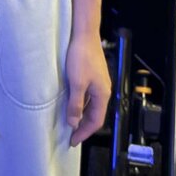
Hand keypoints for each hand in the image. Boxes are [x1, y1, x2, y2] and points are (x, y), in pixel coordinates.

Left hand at [65, 29, 111, 146]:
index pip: (96, 121)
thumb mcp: (76, 83)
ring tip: (71, 122)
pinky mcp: (94, 75)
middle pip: (96, 114)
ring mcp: (100, 82)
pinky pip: (89, 96)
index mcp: (102, 94)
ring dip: (83, 115)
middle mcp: (104, 90)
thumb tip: (74, 123)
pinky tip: (73, 104)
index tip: (72, 141)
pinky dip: (82, 104)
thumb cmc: (81, 57)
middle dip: (84, 126)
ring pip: (92, 105)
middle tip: (71, 135)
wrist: (84, 34)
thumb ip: (76, 104)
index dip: (84, 132)